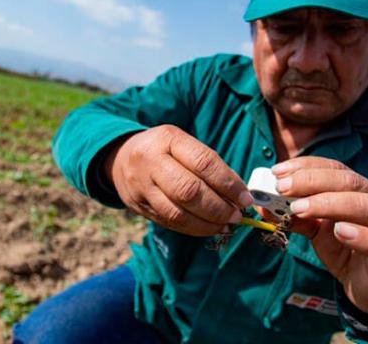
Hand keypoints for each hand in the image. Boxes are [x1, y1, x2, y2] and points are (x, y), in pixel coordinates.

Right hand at [104, 125, 253, 235]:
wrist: (121, 157)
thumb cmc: (164, 150)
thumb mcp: (183, 144)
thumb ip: (209, 164)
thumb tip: (239, 194)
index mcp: (167, 139)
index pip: (204, 163)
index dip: (229, 184)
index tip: (246, 198)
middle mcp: (151, 161)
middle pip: (189, 191)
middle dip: (218, 208)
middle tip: (237, 216)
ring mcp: (141, 186)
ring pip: (178, 213)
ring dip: (207, 224)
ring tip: (226, 225)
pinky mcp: (139, 207)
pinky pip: (170, 223)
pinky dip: (194, 229)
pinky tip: (209, 228)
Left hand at [267, 156, 367, 321]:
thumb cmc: (347, 253)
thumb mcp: (318, 233)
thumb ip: (297, 218)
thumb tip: (264, 205)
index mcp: (363, 191)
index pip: (337, 169)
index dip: (307, 167)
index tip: (278, 172)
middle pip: (349, 181)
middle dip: (312, 181)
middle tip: (283, 188)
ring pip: (367, 206)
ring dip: (330, 203)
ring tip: (300, 209)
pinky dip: (361, 235)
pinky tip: (340, 231)